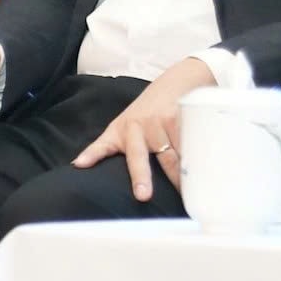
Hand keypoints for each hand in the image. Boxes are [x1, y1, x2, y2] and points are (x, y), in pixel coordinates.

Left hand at [71, 55, 216, 200]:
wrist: (175, 84)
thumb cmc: (147, 113)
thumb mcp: (124, 127)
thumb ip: (107, 147)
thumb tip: (78, 165)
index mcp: (120, 131)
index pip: (102, 145)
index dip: (91, 155)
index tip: (79, 164)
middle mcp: (136, 126)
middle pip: (139, 156)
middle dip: (140, 177)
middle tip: (143, 196)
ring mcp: (157, 122)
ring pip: (170, 158)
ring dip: (180, 177)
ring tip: (186, 195)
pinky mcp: (179, 119)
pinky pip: (187, 149)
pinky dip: (194, 164)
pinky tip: (202, 175)